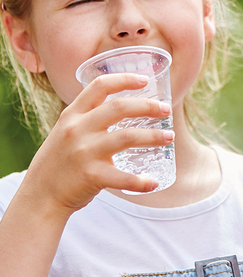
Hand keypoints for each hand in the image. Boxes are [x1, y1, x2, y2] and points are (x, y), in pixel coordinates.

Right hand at [24, 74, 173, 213]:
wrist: (38, 197)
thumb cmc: (59, 162)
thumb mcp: (66, 131)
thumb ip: (88, 118)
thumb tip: (125, 106)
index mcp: (72, 115)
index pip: (100, 86)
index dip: (124, 79)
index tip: (145, 80)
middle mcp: (77, 130)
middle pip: (119, 107)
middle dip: (148, 106)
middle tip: (165, 109)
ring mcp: (83, 152)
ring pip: (127, 136)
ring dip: (153, 136)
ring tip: (169, 137)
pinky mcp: (90, 176)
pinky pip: (123, 177)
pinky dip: (141, 181)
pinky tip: (153, 182)